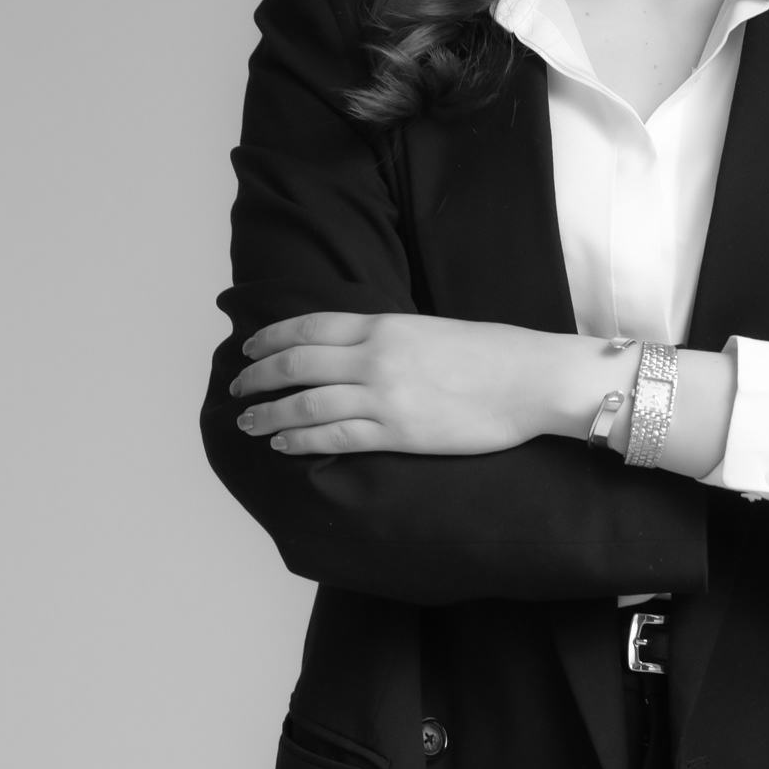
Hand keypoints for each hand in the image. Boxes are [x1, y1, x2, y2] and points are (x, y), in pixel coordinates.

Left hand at [231, 312, 566, 456]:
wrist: (531, 379)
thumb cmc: (491, 353)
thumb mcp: (429, 329)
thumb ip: (388, 338)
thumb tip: (355, 351)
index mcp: (383, 325)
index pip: (308, 328)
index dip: (269, 339)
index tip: (247, 349)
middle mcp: (375, 358)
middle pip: (296, 365)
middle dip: (257, 377)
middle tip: (237, 389)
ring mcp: (384, 397)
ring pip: (306, 404)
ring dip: (269, 414)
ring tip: (247, 423)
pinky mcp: (398, 433)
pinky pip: (335, 437)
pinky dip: (301, 439)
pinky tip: (283, 443)